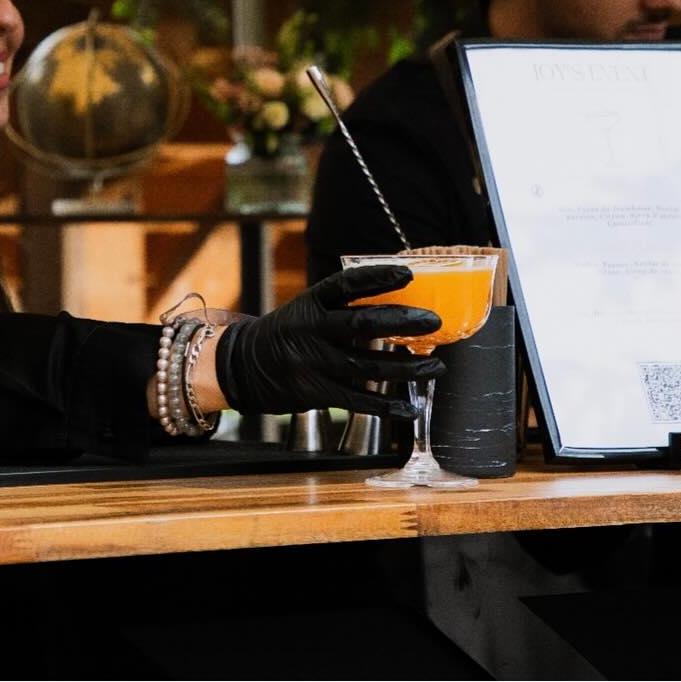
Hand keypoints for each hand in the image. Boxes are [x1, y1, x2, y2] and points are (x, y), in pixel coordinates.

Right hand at [214, 264, 442, 417]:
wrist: (245, 366)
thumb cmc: (289, 333)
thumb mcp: (307, 310)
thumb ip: (342, 308)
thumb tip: (399, 306)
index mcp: (311, 302)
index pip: (346, 284)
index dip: (377, 278)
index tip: (407, 274)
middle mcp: (311, 330)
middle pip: (361, 324)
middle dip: (401, 322)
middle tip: (432, 322)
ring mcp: (312, 363)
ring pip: (366, 367)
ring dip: (406, 369)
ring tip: (435, 367)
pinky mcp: (314, 393)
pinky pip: (357, 401)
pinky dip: (387, 406)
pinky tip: (410, 407)